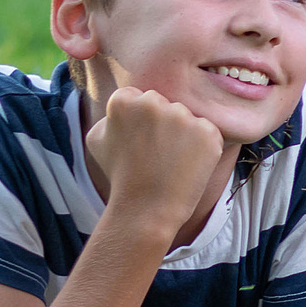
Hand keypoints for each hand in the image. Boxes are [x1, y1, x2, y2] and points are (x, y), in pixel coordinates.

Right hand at [86, 88, 223, 227]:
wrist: (145, 209)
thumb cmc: (120, 176)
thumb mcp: (98, 140)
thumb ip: (110, 115)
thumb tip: (125, 104)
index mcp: (123, 101)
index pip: (137, 98)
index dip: (139, 123)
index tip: (137, 142)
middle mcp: (153, 103)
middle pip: (164, 105)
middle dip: (162, 125)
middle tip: (154, 154)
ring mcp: (182, 116)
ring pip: (186, 118)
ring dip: (183, 135)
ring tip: (170, 161)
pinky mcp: (207, 132)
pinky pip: (207, 132)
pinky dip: (202, 148)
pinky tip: (188, 165)